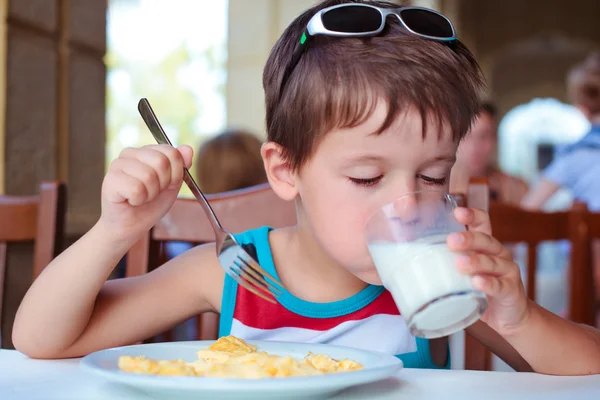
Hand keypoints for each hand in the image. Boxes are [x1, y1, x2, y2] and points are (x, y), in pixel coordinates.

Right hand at [98, 144, 192, 240]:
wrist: (132, 226)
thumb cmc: (150, 204)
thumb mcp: (172, 184)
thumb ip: (181, 166)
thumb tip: (188, 148)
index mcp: (146, 151)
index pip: (171, 152)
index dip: (175, 173)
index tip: (167, 184)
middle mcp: (130, 153)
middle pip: (161, 162)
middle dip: (163, 184)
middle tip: (152, 192)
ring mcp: (117, 165)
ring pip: (148, 176)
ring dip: (150, 194)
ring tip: (141, 197)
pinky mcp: (109, 180)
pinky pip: (136, 189)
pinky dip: (139, 200)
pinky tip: (131, 201)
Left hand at [447, 207, 530, 335]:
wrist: (508, 318)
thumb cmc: (479, 290)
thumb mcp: (461, 274)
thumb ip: (443, 265)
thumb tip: (403, 264)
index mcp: (485, 246)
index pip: (482, 224)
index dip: (472, 216)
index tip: (458, 212)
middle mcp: (498, 254)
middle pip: (485, 240)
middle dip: (469, 239)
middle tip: (451, 241)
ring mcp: (507, 272)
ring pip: (492, 262)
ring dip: (476, 262)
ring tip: (460, 263)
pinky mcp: (511, 291)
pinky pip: (500, 285)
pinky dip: (488, 284)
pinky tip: (477, 283)